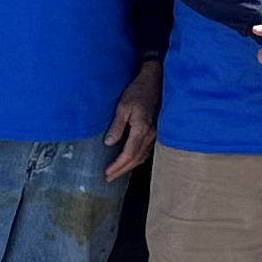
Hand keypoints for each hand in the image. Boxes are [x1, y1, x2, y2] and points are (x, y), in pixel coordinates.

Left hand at [103, 62, 161, 180]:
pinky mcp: (155, 132)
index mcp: (142, 130)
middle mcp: (150, 135)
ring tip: (117, 173)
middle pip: (136, 159)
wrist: (154, 82)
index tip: (107, 173)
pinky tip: (130, 161)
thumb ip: (116, 126)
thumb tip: (109, 143)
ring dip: (129, 167)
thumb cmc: (138, 92)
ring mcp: (155, 135)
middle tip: (109, 178)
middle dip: (121, 170)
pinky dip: (136, 159)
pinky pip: (146, 151)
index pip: (128, 154)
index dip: (117, 166)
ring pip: (142, 157)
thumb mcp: (123, 107)